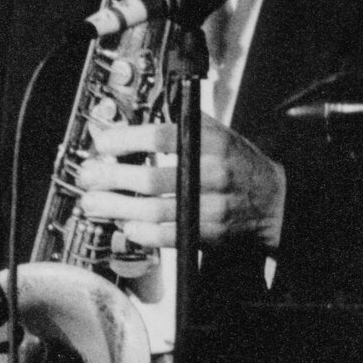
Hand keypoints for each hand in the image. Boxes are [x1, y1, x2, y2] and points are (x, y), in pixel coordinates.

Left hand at [76, 115, 286, 252]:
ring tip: (94, 204)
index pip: (162, 137)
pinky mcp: (210, 232)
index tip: (103, 144)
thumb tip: (126, 129)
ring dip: (118, 208)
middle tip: (89, 177)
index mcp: (213, 141)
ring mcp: (211, 205)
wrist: (273, 200)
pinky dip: (142, 232)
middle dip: (111, 178)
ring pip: (154, 210)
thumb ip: (178, 127)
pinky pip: (168, 235)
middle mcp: (212, 172)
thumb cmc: (238, 164)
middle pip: (152, 177)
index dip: (126, 140)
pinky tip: (125, 226)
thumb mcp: (216, 133)